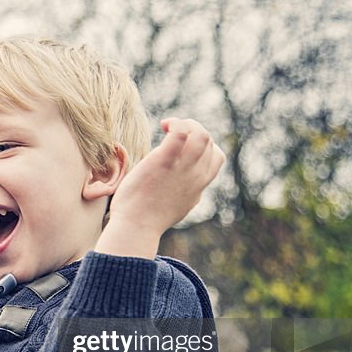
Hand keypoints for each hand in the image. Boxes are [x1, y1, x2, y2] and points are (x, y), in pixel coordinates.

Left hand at [96, 118, 223, 258]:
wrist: (136, 227)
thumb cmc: (147, 218)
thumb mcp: (176, 205)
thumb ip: (183, 191)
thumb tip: (181, 185)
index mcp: (198, 186)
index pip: (216, 157)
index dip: (203, 145)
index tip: (182, 145)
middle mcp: (195, 176)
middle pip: (209, 142)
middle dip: (192, 129)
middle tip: (170, 131)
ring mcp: (182, 169)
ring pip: (202, 134)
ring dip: (186, 123)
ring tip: (168, 126)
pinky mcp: (164, 162)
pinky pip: (180, 133)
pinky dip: (176, 124)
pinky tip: (163, 125)